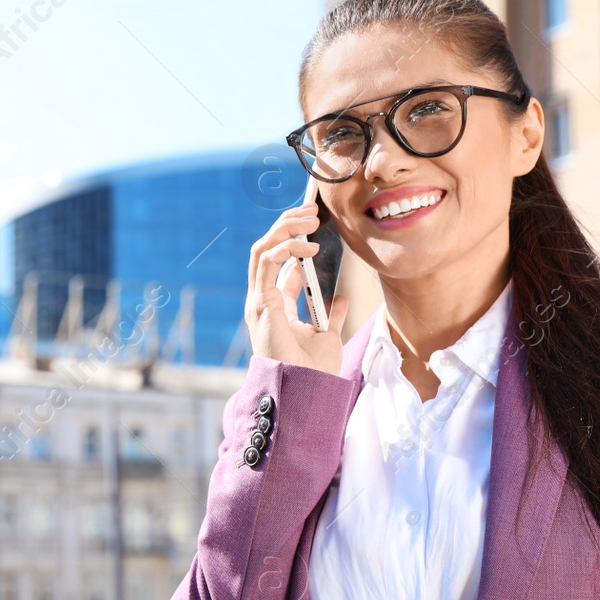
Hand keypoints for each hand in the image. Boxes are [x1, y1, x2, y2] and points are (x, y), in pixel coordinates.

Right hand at [245, 193, 347, 373]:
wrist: (305, 389)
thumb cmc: (313, 370)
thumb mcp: (328, 334)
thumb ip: (331, 314)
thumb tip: (340, 297)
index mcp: (275, 305)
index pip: (279, 263)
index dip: (295, 240)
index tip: (316, 223)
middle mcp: (262, 300)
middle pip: (267, 250)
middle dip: (287, 225)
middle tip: (311, 211)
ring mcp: (258, 300)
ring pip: (262, 249)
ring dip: (285, 229)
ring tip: (310, 219)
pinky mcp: (260, 303)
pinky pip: (266, 263)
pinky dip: (286, 248)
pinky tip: (309, 247)